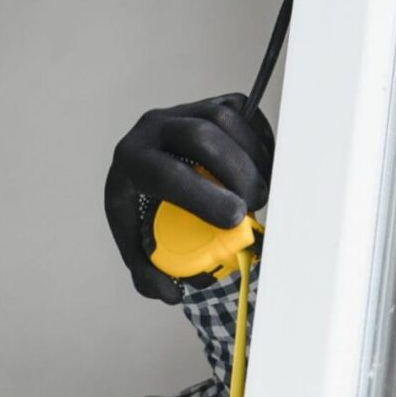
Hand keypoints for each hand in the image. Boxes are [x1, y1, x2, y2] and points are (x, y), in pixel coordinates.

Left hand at [104, 93, 275, 303]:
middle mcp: (154, 128)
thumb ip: (149, 276)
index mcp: (131, 161)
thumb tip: (173, 292)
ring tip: (262, 191)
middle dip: (237, 172)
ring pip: (226, 120)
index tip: (235, 219)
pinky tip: (264, 167)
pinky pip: (242, 111)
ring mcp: (183, 110)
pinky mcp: (210, 104)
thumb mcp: (137, 245)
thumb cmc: (142, 212)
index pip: (167, 174)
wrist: (145, 173)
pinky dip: (260, 138)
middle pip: (202, 137)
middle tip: (255, 206)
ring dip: (253, 157)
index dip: (204, 197)